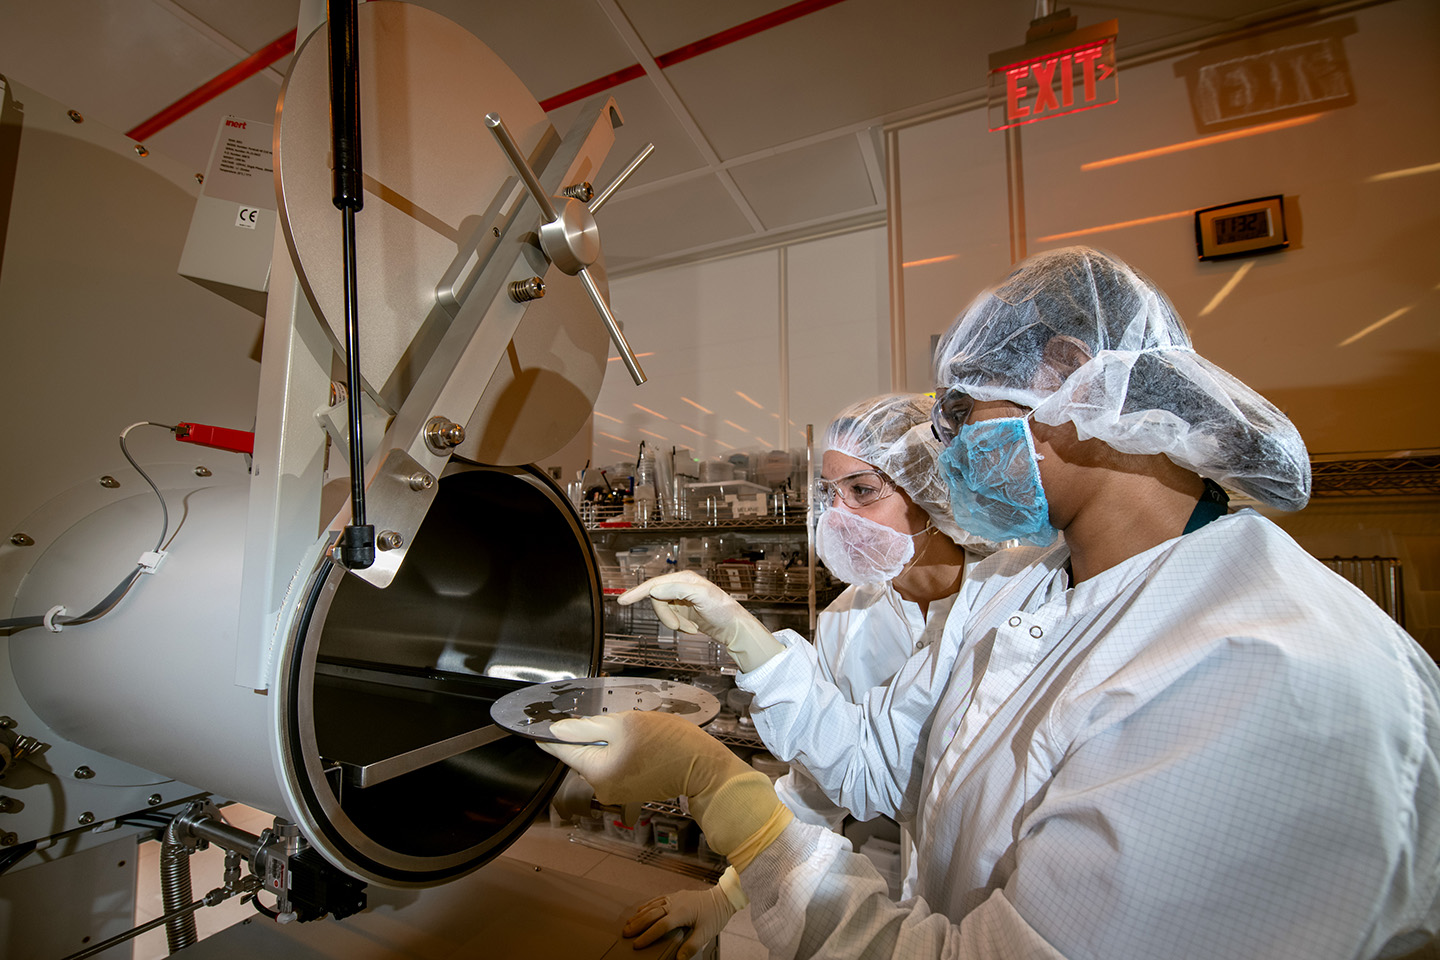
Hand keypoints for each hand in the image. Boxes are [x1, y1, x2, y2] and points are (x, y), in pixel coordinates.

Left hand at [538, 711, 790, 867]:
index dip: (549, 733)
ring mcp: (616, 791)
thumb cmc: (666, 741)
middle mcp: (600, 787)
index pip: (561, 749)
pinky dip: (620, 751)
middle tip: (609, 715)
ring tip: (631, 727)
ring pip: (600, 757)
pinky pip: (615, 764)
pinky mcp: (630, 789)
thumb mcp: (624, 723)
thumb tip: (555, 730)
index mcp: (595, 771)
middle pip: (582, 753)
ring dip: (608, 741)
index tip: (535, 722)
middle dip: (589, 733)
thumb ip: (587, 727)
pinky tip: (639, 740)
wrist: (703, 768)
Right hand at [618, 571, 783, 670]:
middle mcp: (680, 586)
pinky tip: (692, 628)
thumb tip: (655, 589)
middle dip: (666, 617)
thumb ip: (678, 590)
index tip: (621, 601)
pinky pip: (670, 619)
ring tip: (690, 628)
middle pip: (656, 601)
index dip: (636, 592)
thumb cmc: (722, 610)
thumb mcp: (702, 596)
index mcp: (683, 578)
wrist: (733, 628)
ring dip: (674, 623)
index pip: (654, 585)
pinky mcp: (682, 610)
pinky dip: (678, 626)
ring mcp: (680, 599)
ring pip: (662, 612)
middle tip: (679, 627)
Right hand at [623, 877, 741, 959]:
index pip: (660, 926)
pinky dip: (647, 905)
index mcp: (681, 913)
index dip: (648, 936)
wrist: (722, 897)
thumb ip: (692, 946)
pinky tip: (641, 910)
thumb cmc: (715, 915)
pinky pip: (657, 899)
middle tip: (626, 934)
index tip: (637, 944)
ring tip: (628, 924)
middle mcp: (675, 903)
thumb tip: (679, 959)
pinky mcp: (676, 895)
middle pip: (651, 914)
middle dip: (637, 925)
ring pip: (652, 906)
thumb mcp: (706, 933)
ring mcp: (674, 898)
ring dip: (639, 915)